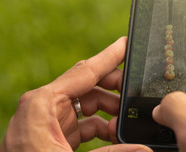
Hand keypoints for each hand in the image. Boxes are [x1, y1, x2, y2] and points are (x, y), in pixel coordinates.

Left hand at [0, 37, 151, 151]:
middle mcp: (45, 106)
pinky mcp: (54, 134)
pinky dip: (101, 126)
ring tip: (126, 123)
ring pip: (88, 103)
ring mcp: (50, 120)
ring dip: (110, 110)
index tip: (127, 43)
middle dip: (115, 87)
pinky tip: (115, 135)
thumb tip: (143, 148)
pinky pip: (83, 121)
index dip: (110, 56)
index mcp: (42, 103)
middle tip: (137, 91)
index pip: (85, 71)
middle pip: (88, 84)